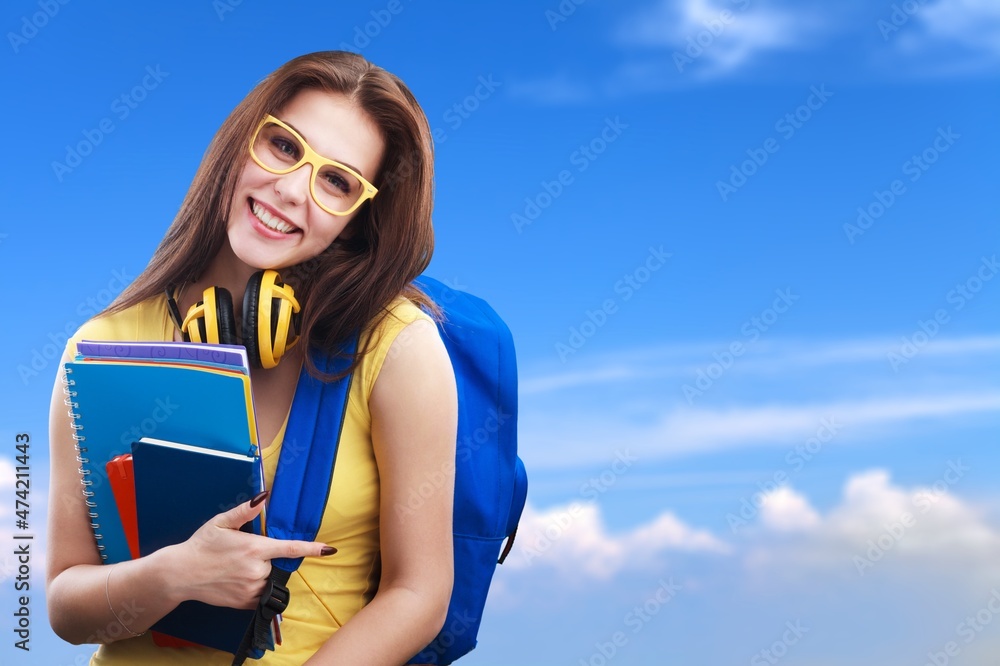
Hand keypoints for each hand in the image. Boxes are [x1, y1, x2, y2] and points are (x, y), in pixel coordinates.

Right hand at [165, 492, 335, 609]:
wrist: (180, 574)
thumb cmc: (201, 545)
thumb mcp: (221, 522)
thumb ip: (245, 511)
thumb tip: (264, 496)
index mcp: (255, 548)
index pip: (291, 549)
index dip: (313, 549)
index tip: (330, 550)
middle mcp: (257, 570)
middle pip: (277, 564)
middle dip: (266, 559)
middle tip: (241, 555)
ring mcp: (251, 589)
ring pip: (269, 581)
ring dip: (261, 574)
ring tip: (236, 568)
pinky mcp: (244, 603)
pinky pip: (260, 596)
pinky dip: (255, 588)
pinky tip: (236, 580)